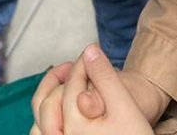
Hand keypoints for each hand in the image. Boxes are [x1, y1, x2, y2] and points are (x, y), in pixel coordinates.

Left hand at [30, 52, 168, 134]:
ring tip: (67, 82)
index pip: (70, 87)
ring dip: (50, 95)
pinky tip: (67, 104)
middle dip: (61, 78)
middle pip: (48, 103)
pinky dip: (51, 114)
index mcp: (74, 129)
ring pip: (42, 120)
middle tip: (77, 64)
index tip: (92, 51)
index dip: (82, 64)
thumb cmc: (134, 134)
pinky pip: (46, 131)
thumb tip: (89, 51)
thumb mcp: (124, 103)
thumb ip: (105, 76)